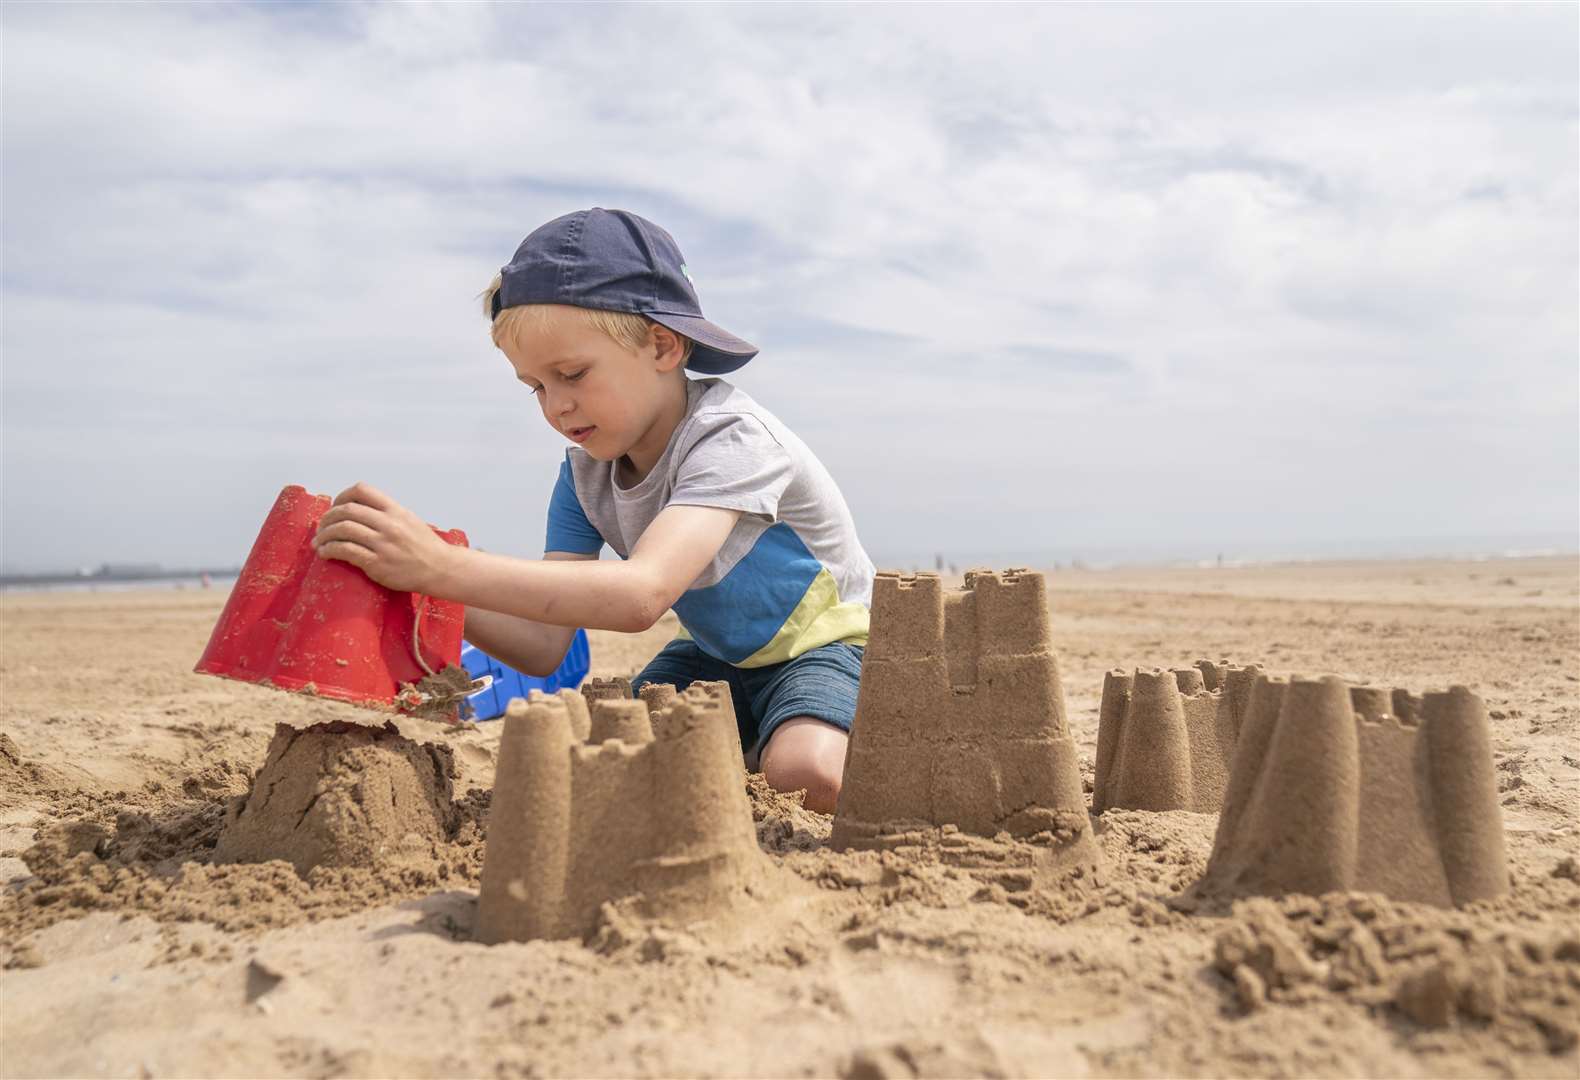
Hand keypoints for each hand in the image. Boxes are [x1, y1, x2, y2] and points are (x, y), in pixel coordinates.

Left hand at [312, 482, 456, 593]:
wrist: (441, 569)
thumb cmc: (424, 547)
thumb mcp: (409, 520)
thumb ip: (386, 513)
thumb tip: (359, 510)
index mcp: (395, 510)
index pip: (361, 490)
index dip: (342, 496)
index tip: (335, 507)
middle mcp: (389, 523)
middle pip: (347, 510)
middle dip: (327, 518)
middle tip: (321, 528)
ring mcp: (383, 543)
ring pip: (343, 530)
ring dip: (324, 535)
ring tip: (319, 542)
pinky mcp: (378, 563)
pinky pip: (346, 551)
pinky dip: (330, 550)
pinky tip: (325, 553)